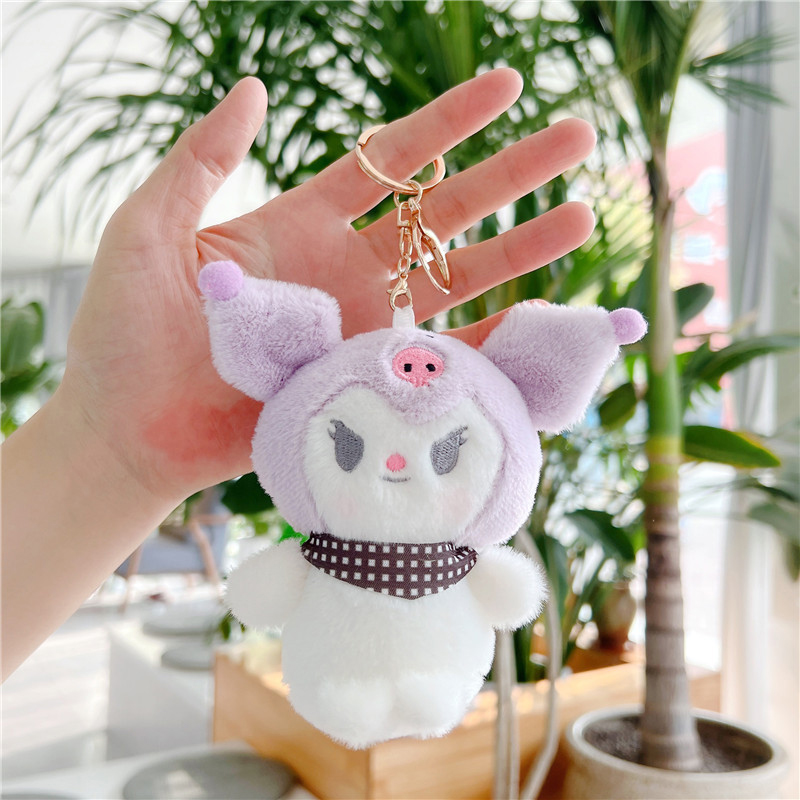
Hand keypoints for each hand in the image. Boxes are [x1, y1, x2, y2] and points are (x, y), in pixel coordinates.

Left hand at [61, 69, 594, 503]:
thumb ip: (202, 159)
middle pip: (446, 212)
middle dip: (514, 172)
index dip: (451, 122)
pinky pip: (440, 360)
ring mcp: (364, 328)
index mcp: (302, 223)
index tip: (508, 84)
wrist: (128, 426)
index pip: (391, 161)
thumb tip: (253, 87)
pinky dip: (492, 342)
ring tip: (584, 216)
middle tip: (579, 136)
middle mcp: (347, 271)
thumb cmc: (125, 328)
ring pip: (460, 281)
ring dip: (523, 250)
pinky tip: (544, 318)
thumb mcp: (151, 227)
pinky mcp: (367, 381)